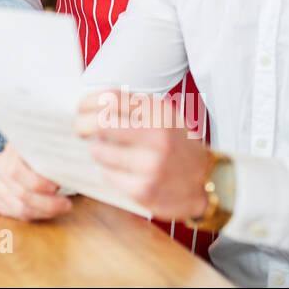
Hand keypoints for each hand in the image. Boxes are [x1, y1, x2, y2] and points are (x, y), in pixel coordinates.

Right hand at [0, 144, 71, 219]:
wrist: (34, 156)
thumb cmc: (49, 153)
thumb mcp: (56, 147)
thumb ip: (63, 148)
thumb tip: (72, 155)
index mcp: (12, 147)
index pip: (16, 170)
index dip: (37, 183)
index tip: (57, 187)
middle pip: (20, 192)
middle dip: (46, 202)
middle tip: (66, 203)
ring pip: (18, 207)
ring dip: (43, 211)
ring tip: (61, 208)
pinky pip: (14, 214)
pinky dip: (34, 215)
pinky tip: (47, 211)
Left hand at [74, 88, 209, 220]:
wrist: (209, 182)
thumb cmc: (179, 147)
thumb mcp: (165, 118)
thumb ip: (134, 108)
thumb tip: (93, 105)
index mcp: (160, 113)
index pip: (111, 98)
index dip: (88, 102)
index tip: (81, 108)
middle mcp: (157, 136)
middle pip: (101, 122)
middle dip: (82, 125)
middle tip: (80, 130)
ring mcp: (151, 165)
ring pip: (99, 151)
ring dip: (97, 151)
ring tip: (108, 153)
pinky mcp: (144, 190)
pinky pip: (108, 176)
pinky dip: (109, 172)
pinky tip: (122, 172)